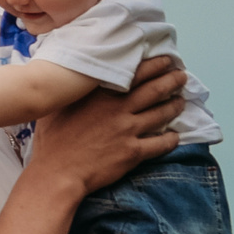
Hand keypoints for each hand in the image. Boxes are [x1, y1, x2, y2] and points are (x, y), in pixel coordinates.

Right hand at [27, 55, 183, 195]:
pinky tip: (175, 136)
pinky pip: (161, 144)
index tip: (165, 60)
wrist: (58, 172)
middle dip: (172, 81)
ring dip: (175, 106)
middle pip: (155, 90)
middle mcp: (118, 109)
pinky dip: (171, 139)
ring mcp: (128, 130)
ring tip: (181, 101)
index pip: (135, 73)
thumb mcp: (57, 106)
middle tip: (181, 76)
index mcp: (100, 95)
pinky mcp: (133, 152)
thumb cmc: (52, 140)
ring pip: (161, 114)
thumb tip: (74, 77)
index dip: (154, 65)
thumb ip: (72, 91)